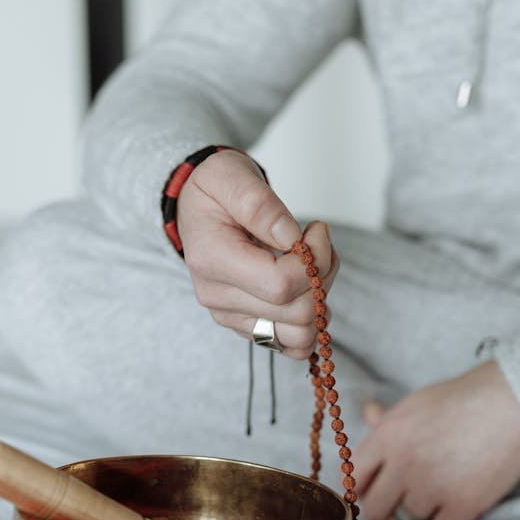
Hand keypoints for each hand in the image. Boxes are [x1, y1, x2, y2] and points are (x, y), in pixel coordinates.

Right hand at [177, 149, 337, 359]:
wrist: (198, 206)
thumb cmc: (214, 188)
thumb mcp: (231, 176)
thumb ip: (260, 205)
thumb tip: (291, 238)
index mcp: (212, 260)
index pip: (279, 285)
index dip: (313, 260)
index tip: (316, 230)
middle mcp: (217, 296)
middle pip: (296, 313)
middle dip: (322, 275)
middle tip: (316, 242)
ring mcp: (232, 315)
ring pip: (299, 335)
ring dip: (320, 300)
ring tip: (312, 265)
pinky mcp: (246, 324)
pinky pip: (291, 344)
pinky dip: (311, 320)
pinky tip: (306, 288)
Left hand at [353, 361, 519, 519]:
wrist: (513, 400)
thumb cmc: (463, 399)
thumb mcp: (417, 403)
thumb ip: (388, 419)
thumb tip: (368, 413)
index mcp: (387, 436)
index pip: (353, 479)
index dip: (363, 488)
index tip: (376, 489)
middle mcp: (403, 464)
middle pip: (374, 511)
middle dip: (386, 510)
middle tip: (402, 503)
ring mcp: (432, 487)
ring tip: (426, 513)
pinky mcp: (464, 505)